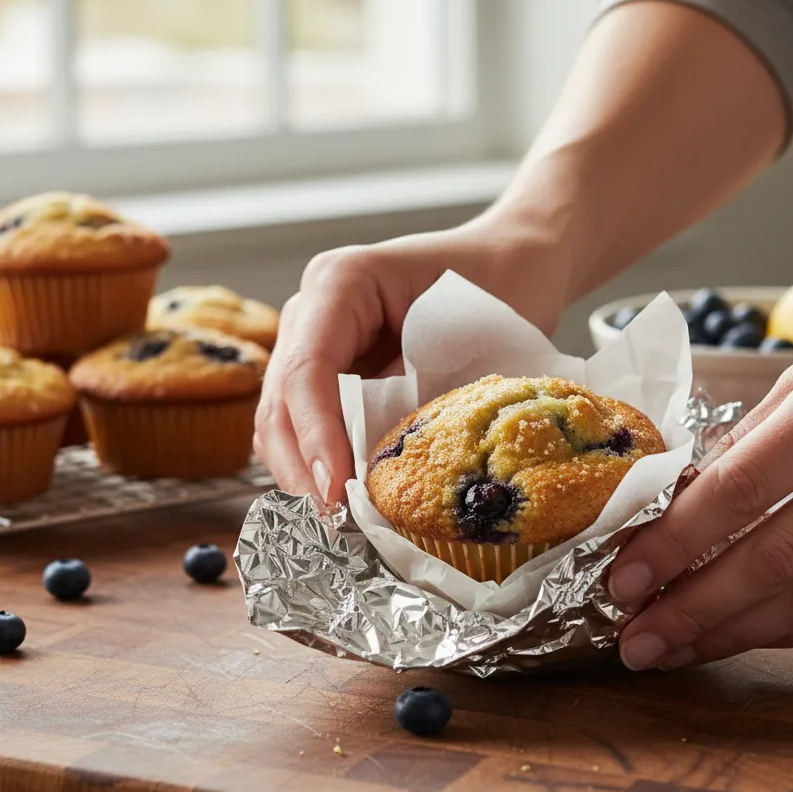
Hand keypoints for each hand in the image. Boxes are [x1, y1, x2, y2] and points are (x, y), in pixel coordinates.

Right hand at [254, 215, 567, 498]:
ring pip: (281, 420)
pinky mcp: (330, 375)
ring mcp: (314, 343)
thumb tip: (389, 474)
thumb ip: (422, 395)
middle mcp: (313, 310)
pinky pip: (307, 426)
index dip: (316, 435)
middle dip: (300, 468)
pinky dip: (320, 465)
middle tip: (333, 526)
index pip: (308, 368)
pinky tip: (346, 500)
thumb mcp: (469, 335)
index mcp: (341, 282)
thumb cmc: (502, 286)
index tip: (336, 491)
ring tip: (338, 525)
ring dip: (303, 475)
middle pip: (279, 401)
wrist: (513, 265)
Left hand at [610, 280, 792, 669]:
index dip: (673, 545)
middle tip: (636, 639)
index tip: (623, 579)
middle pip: (774, 560)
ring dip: (735, 633)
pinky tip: (742, 634)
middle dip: (693, 610)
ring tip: (676, 648)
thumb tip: (682, 502)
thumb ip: (751, 439)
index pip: (738, 491)